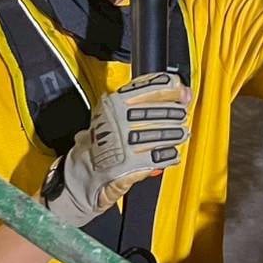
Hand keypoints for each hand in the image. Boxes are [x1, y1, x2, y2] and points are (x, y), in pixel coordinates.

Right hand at [41, 72, 189, 226]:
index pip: (150, 87)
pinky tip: (170, 155)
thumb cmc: (103, 142)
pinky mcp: (126, 166)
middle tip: (180, 119)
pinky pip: (157, 158)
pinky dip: (168, 156)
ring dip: (175, 136)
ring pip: (161, 134)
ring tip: (178, 136)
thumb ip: (147, 101)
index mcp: (114, 103)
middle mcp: (116, 121)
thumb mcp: (118, 114)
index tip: (183, 93)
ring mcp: (121, 144)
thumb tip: (182, 93)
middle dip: (175, 116)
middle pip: (159, 112)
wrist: (80, 175)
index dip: (173, 89)